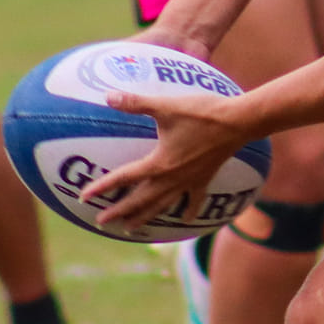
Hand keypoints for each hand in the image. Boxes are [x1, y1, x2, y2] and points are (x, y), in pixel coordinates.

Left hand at [77, 85, 257, 232]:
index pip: (124, 178)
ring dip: (145, 217)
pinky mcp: (205, 179)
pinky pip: (194, 201)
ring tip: (131, 228)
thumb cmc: (201, 113)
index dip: (103, 187)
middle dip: (120, 212)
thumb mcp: (166, 105)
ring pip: (163, 205)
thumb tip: (108, 95)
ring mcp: (190, 181)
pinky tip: (184, 221)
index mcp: (159, 164)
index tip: (84, 197)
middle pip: (141, 200)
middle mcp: (172, 178)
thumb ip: (135, 102)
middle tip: (102, 222)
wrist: (238, 121)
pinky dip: (188, 212)